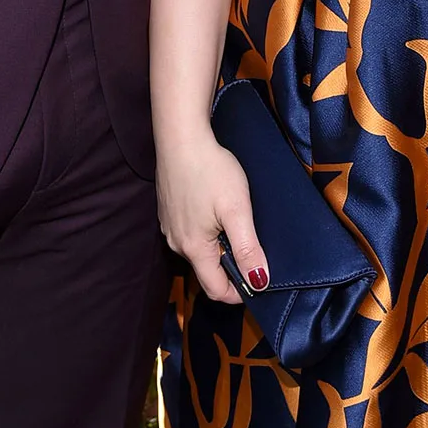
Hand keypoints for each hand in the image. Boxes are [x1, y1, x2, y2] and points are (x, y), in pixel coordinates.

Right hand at [157, 123, 268, 306]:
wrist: (180, 136)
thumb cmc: (210, 170)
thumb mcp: (237, 210)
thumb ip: (247, 249)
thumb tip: (259, 282)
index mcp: (193, 248)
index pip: (216, 290)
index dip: (240, 291)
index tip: (260, 278)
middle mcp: (176, 242)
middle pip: (207, 271)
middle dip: (231, 267)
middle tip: (252, 244)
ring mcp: (168, 226)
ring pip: (198, 251)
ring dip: (219, 247)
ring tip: (235, 222)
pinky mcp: (167, 211)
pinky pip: (189, 233)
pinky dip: (206, 231)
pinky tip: (216, 208)